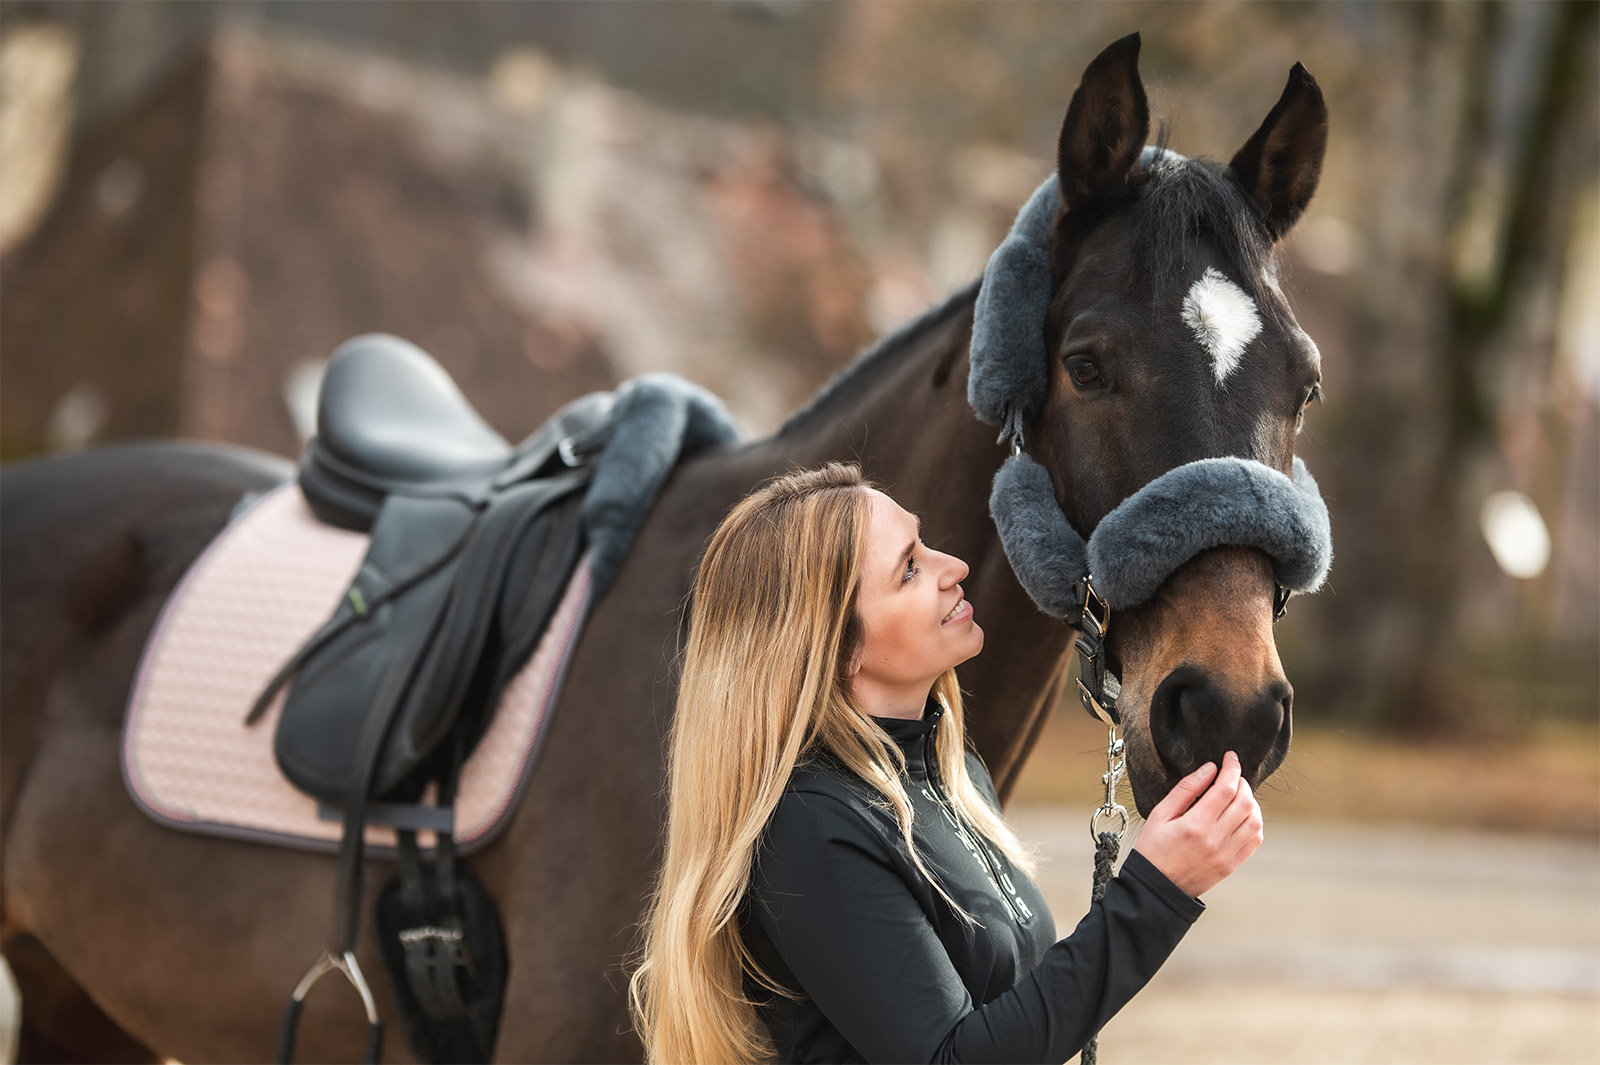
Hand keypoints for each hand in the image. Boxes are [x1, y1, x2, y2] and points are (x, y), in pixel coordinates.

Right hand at [1132, 751, 1263, 897]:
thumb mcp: (1160, 814)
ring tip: (1238, 794)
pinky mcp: (1232, 865)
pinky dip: (1254, 822)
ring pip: (1255, 820)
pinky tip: (1242, 815)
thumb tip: (1209, 769)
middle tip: (1232, 775)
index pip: (1225, 789)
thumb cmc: (1153, 849)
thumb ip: (1186, 790)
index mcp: (1195, 825)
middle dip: (1242, 782)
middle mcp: (1215, 840)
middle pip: (1244, 802)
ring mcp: (1227, 855)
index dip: (1232, 768)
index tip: (1230, 757)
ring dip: (1251, 802)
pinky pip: (1254, 840)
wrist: (1157, 888)